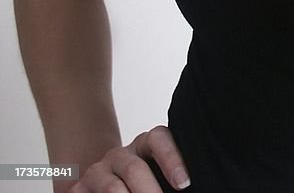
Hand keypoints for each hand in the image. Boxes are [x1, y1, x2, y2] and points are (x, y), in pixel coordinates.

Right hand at [69, 127, 189, 191]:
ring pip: (112, 188)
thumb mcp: (154, 173)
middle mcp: (119, 155)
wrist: (97, 185)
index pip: (158, 139)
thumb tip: (184, 187)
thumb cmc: (139, 182)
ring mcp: (96, 172)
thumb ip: (169, 178)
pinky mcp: (77, 189)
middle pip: (135, 168)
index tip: (184, 183)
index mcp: (144, 145)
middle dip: (150, 191)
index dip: (171, 159)